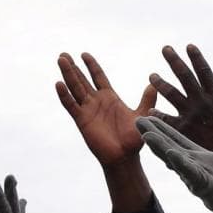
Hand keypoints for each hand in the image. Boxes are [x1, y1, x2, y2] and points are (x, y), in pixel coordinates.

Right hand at [56, 52, 156, 166]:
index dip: (91, 66)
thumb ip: (147, 100)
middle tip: (64, 54)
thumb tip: (153, 84)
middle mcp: (96, 102)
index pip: (98, 77)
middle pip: (82, 80)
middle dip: (73, 67)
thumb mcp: (143, 115)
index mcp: (110, 98)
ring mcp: (88, 110)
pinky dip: (64, 95)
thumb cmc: (134, 139)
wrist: (124, 157)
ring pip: (75, 88)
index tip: (84, 54)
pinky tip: (58, 84)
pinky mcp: (82, 120)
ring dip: (67, 74)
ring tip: (61, 59)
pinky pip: (71, 106)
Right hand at [137, 107, 212, 212]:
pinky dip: (181, 163)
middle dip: (153, 134)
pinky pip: (190, 173)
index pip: (176, 138)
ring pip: (174, 158)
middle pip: (168, 146)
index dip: (162, 127)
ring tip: (146, 135)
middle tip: (137, 120)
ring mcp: (195, 175)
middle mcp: (191, 164)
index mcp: (196, 156)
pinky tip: (171, 154)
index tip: (148, 115)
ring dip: (160, 147)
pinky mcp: (203, 185)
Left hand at [149, 44, 212, 153]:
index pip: (205, 72)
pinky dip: (158, 115)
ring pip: (172, 94)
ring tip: (151, 76)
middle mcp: (202, 103)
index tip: (189, 45)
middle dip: (175, 61)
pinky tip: (150, 111)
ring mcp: (191, 116)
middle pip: (186, 77)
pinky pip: (167, 120)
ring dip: (161, 84)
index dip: (197, 58)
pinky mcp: (183, 130)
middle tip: (165, 48)